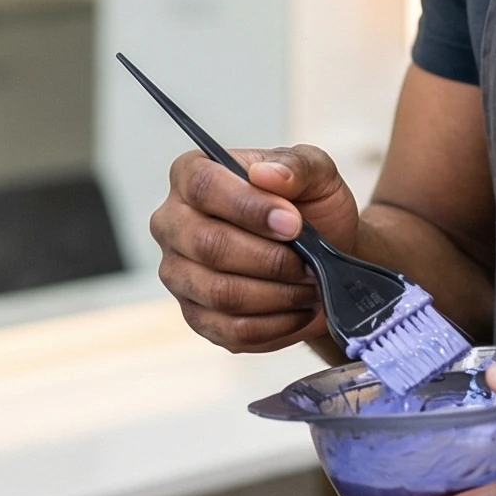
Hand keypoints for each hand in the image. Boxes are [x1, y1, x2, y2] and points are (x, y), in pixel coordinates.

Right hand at [149, 143, 361, 352]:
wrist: (322, 256)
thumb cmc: (310, 208)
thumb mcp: (316, 174)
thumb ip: (297, 165)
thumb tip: (267, 174)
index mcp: (190, 175)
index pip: (203, 186)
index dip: (248, 207)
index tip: (293, 224)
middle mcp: (172, 223)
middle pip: (208, 245)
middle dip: (270, 259)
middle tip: (308, 263)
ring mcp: (179, 274)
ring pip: (221, 292)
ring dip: (277, 294)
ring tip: (309, 286)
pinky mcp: (196, 316)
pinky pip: (231, 329)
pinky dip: (275, 324)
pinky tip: (298, 309)